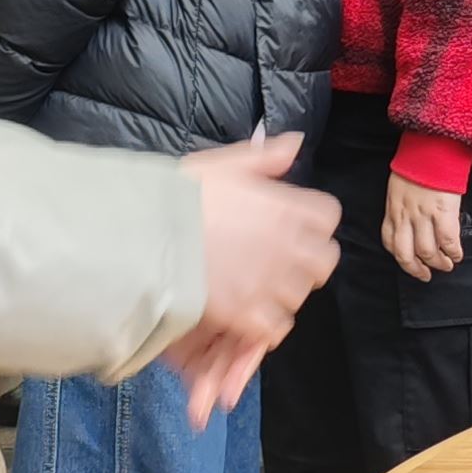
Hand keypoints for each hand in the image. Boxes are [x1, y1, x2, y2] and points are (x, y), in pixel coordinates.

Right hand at [160, 134, 337, 426]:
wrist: (143, 235)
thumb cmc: (178, 196)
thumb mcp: (225, 164)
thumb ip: (265, 157)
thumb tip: (296, 143)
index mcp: (285, 206)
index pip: (328, 216)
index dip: (314, 224)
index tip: (294, 227)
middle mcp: (287, 244)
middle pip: (324, 261)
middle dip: (306, 263)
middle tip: (279, 263)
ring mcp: (269, 281)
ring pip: (299, 296)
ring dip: (282, 294)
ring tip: (256, 290)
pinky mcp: (247, 313)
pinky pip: (275, 328)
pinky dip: (264, 326)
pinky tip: (245, 316)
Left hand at [382, 172, 466, 280]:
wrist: (431, 147)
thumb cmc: (417, 162)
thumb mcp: (399, 185)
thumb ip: (402, 204)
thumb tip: (411, 219)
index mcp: (393, 209)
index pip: (390, 242)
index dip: (400, 257)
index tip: (410, 262)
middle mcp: (405, 216)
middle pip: (405, 254)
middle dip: (416, 270)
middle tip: (426, 275)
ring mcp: (424, 215)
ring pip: (427, 251)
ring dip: (438, 263)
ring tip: (446, 265)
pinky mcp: (443, 211)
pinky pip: (448, 240)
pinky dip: (453, 251)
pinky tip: (457, 254)